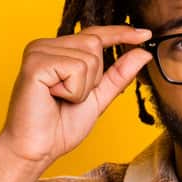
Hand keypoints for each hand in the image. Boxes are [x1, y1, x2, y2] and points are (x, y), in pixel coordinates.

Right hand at [0, 25, 153, 165]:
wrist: (37, 149)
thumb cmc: (60, 127)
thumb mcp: (98, 97)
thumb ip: (118, 74)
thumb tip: (142, 53)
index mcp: (57, 50)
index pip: (94, 34)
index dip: (120, 33)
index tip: (145, 34)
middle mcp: (45, 45)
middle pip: (94, 43)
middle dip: (94, 78)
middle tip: (70, 97)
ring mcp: (38, 51)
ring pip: (89, 56)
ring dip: (83, 87)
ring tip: (60, 99)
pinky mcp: (35, 63)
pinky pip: (76, 68)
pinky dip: (73, 91)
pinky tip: (53, 97)